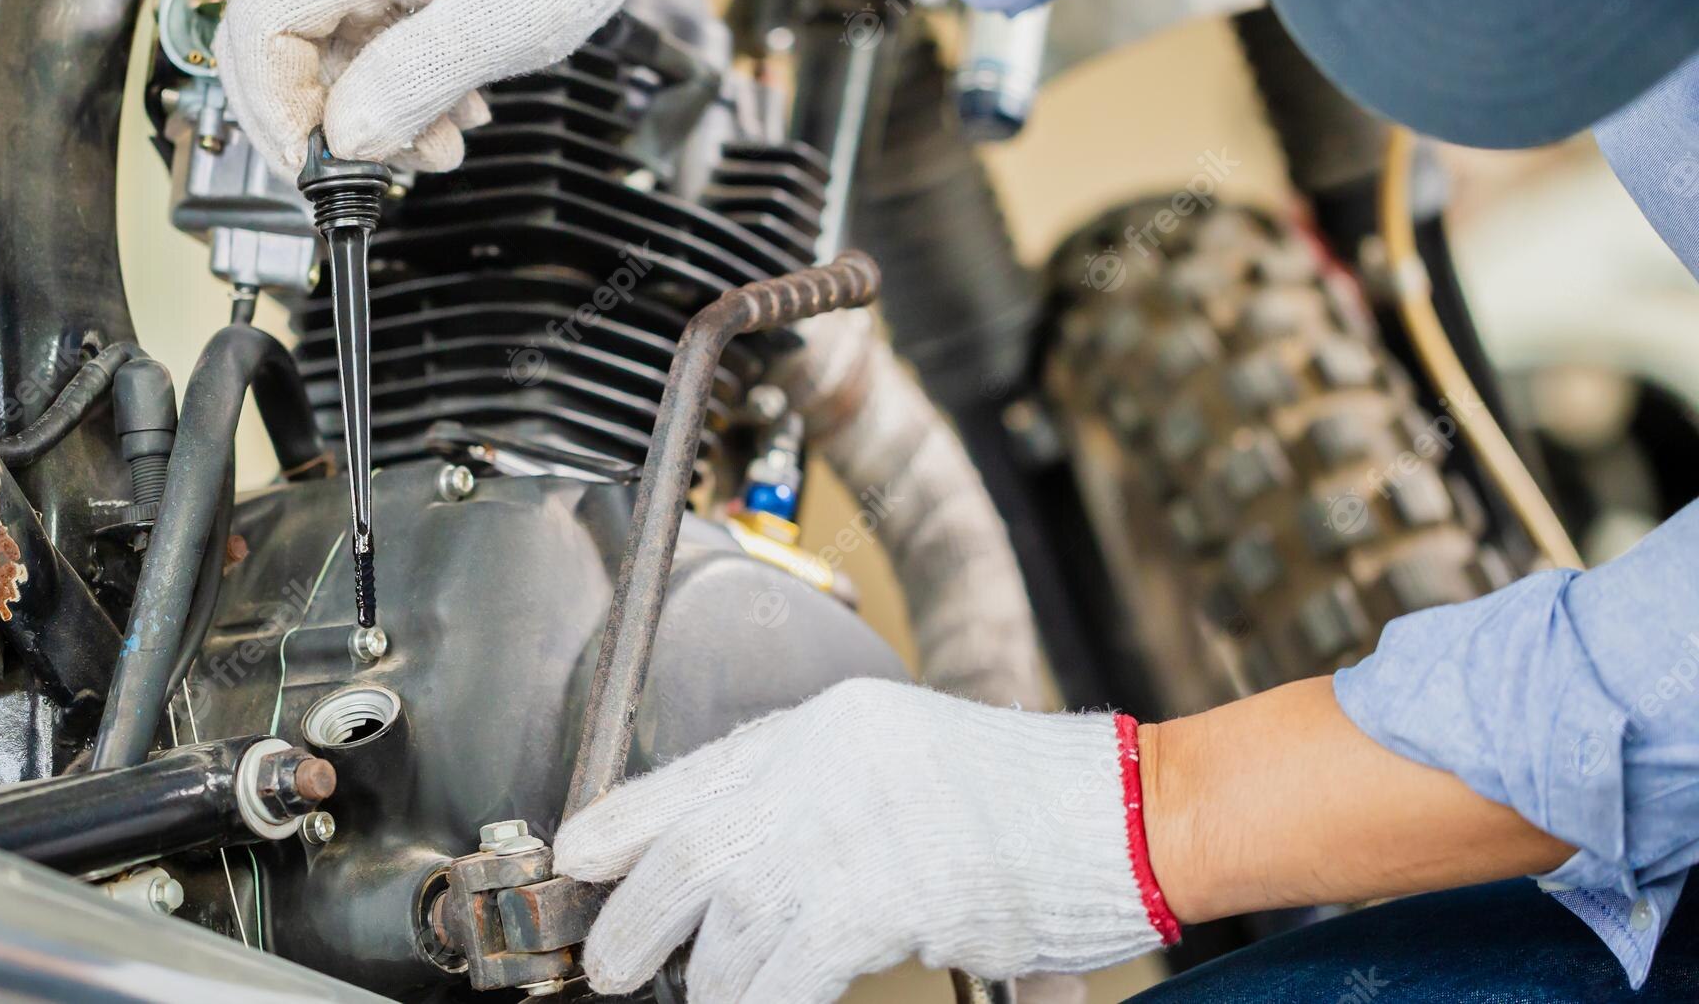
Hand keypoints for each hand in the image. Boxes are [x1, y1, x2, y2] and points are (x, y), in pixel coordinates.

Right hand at [215, 0, 675, 174]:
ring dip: (379, 103)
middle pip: (288, 38)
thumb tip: (344, 140)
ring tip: (444, 140)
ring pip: (336, 39)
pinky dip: (404, 73)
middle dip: (335, 117)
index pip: (256, 27)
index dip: (272, 109)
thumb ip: (406, 87)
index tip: (313, 165)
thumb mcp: (492, 28)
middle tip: (391, 164)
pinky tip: (455, 102)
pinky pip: (374, 22)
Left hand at [552, 680, 1172, 1002]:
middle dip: (636, 918)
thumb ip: (815, 792)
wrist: (1123, 810)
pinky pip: (785, 968)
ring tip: (712, 1000)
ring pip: (729, 920)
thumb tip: (737, 858)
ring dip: (708, 981)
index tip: (577, 858)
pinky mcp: (887, 890)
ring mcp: (854, 824)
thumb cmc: (1026, 799)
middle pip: (689, 846)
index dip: (621, 822)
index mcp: (826, 724)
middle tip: (615, 964)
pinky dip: (759, 1003)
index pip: (694, 771)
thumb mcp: (901, 761)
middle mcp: (825, 761)